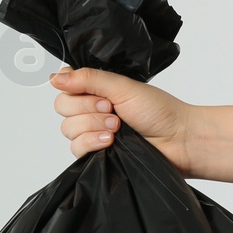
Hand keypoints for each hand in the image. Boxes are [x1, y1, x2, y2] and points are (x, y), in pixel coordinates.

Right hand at [51, 67, 194, 174]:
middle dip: (88, 109)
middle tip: (112, 110)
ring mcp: (92, 132)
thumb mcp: (122, 87)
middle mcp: (91, 109)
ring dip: (93, 126)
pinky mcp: (94, 154)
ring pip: (68, 128)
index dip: (75, 89)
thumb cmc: (159, 111)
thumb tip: (55, 78)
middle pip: (63, 107)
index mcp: (97, 89)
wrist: (178, 141)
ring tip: (118, 128)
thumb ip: (89, 79)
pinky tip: (111, 142)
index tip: (100, 93)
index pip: (65, 85)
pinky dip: (92, 143)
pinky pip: (76, 149)